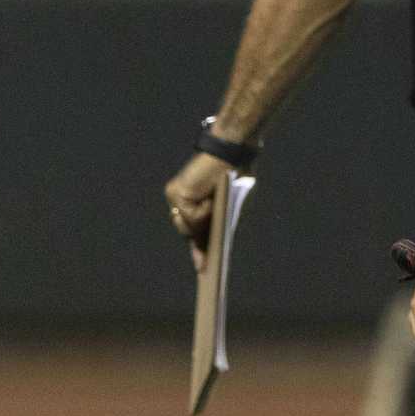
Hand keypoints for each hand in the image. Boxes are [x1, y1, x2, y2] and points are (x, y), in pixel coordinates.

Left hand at [162, 152, 234, 269]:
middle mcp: (180, 199)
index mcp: (193, 201)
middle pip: (187, 231)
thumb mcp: (231, 201)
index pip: (193, 229)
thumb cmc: (237, 171)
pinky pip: (192, 215)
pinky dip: (204, 211)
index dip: (198, 249)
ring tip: (218, 213)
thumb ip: (221, 218)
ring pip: (189, 225)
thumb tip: (217, 242)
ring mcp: (177, 196)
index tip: (202, 268)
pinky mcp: (178, 193)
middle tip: (204, 266)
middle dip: (198, 246)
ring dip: (205, 223)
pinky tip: (212, 199)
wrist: (232, 147)